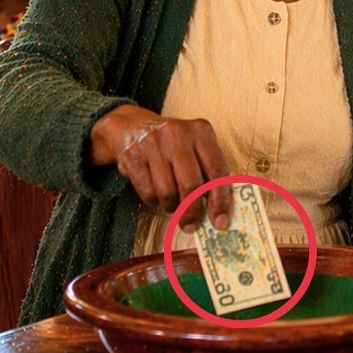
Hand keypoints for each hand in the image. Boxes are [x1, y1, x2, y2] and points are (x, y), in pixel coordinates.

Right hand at [90, 105, 232, 232]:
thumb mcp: (195, 146)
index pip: (217, 170)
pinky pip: (148, 192)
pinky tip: (157, 195)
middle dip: (192, 211)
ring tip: (172, 204)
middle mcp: (178, 134)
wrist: (132, 127)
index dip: (221, 200)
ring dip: (172, 206)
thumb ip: (209, 170)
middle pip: (191, 184)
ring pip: (168, 192)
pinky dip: (154, 201)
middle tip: (191, 225)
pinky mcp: (133, 156)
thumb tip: (219, 209)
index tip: (221, 222)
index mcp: (201, 131)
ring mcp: (154, 144)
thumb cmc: (172, 144)